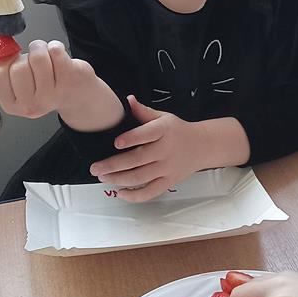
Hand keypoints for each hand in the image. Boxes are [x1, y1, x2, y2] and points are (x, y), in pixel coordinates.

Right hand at [0, 39, 113, 123]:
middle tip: (32, 59)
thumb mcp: (19, 84)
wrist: (77, 94)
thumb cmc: (45, 85)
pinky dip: (55, 46)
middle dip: (24, 55)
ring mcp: (52, 94)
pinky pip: (55, 50)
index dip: (5, 60)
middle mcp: (32, 105)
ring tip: (45, 55)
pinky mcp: (69, 80)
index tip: (12, 58)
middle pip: (17, 66)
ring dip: (40, 47)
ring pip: (37, 56)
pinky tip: (59, 56)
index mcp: (13, 106)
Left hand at [89, 95, 204, 201]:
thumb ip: (143, 112)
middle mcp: (165, 151)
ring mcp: (167, 168)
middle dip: (113, 165)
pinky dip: (134, 196)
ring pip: (140, 178)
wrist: (202, 146)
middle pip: (137, 160)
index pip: (146, 134)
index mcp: (163, 131)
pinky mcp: (169, 181)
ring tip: (102, 177)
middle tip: (95, 168)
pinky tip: (120, 193)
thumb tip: (128, 100)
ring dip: (118, 179)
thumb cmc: (178, 130)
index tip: (115, 142)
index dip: (131, 139)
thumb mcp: (163, 117)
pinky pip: (150, 192)